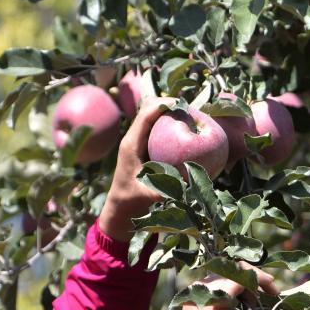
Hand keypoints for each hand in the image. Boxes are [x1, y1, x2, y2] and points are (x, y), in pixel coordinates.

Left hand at [98, 96, 176, 242]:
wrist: (119, 205)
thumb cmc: (132, 200)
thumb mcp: (150, 195)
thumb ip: (167, 188)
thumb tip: (190, 182)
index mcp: (131, 145)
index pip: (145, 116)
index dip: (162, 105)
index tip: (182, 105)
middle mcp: (132, 138)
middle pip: (148, 108)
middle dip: (168, 103)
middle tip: (189, 108)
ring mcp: (137, 140)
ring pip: (151, 115)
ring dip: (168, 111)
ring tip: (189, 114)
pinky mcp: (142, 144)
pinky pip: (155, 126)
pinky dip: (168, 123)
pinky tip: (185, 129)